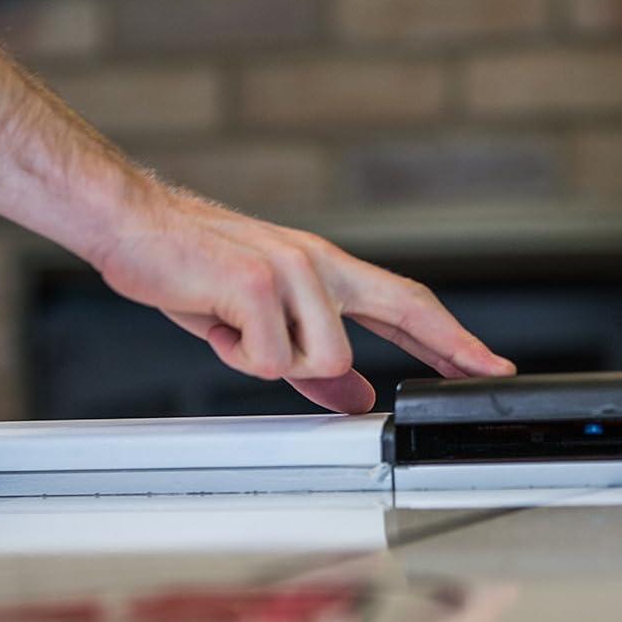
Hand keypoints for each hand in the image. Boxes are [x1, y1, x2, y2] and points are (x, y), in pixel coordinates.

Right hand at [91, 182, 516, 412]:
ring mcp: (293, 270)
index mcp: (324, 271)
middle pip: (405, 307)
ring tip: (239, 333)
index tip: (489, 363)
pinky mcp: (258, 283)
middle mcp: (319, 264)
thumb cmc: (191, 266)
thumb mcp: (261, 319)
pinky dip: (239, 357)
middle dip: (449, 345)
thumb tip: (357, 396)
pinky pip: (271, 360)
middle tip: (483, 371)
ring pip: (327, 358)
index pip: (406, 303)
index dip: (452, 337)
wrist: (132, 225)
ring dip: (277, 365)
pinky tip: (218, 323)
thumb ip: (314, 363)